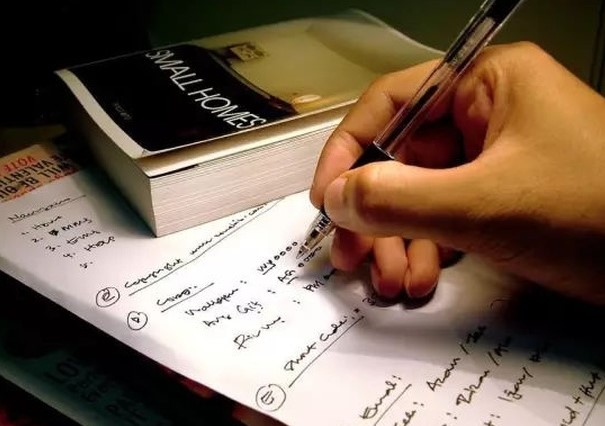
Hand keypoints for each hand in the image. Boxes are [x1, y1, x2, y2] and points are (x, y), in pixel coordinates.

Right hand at [310, 42, 604, 304]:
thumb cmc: (602, 213)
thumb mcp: (486, 205)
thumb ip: (400, 198)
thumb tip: (339, 198)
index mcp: (487, 83)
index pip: (391, 103)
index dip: (349, 151)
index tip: (327, 198)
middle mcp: (488, 114)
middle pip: (401, 157)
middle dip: (372, 212)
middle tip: (348, 254)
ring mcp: (494, 158)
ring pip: (419, 194)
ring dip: (396, 240)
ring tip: (390, 279)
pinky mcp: (502, 197)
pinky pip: (445, 215)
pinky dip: (425, 247)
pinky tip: (418, 276)